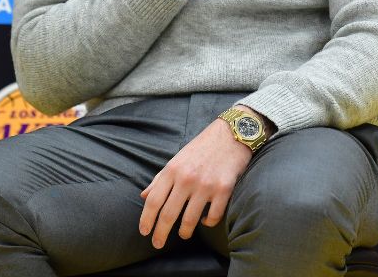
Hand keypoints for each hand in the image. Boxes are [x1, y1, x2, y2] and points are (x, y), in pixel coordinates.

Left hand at [138, 116, 253, 248]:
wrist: (233, 133)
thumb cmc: (203, 147)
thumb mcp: (177, 159)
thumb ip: (160, 178)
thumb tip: (144, 196)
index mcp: (172, 170)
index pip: (153, 201)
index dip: (146, 220)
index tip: (144, 232)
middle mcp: (187, 178)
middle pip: (168, 214)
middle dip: (160, 234)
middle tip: (157, 244)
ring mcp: (206, 185)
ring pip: (190, 220)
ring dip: (184, 232)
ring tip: (183, 234)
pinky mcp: (224, 189)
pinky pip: (213, 216)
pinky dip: (208, 222)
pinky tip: (206, 221)